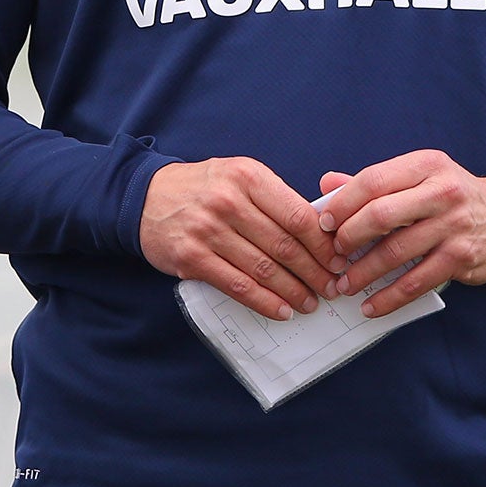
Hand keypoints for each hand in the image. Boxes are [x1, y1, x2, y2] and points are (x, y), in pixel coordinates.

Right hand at [140, 157, 348, 321]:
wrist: (146, 196)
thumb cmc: (204, 187)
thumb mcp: (240, 176)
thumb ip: (275, 199)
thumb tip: (320, 233)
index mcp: (248, 177)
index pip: (297, 215)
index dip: (323, 244)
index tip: (339, 261)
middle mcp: (229, 201)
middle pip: (284, 246)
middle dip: (315, 272)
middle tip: (332, 288)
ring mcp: (208, 231)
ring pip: (264, 269)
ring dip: (293, 291)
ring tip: (311, 302)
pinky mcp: (192, 258)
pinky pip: (237, 286)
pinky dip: (264, 302)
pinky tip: (282, 310)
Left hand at [316, 150, 485, 318]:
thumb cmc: (451, 195)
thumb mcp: (418, 176)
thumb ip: (374, 182)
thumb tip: (327, 184)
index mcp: (425, 165)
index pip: (374, 180)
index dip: (343, 203)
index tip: (324, 222)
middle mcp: (442, 192)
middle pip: (382, 215)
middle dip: (349, 238)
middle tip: (333, 255)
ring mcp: (453, 226)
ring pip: (396, 252)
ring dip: (363, 273)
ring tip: (344, 284)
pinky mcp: (461, 258)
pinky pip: (416, 282)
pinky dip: (389, 298)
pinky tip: (371, 305)